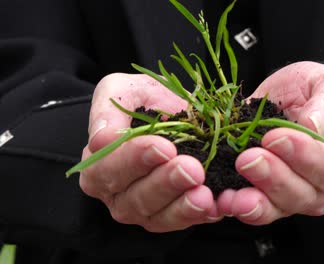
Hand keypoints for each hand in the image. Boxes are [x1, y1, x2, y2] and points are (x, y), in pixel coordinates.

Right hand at [79, 73, 220, 232]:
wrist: (174, 112)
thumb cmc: (143, 101)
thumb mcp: (121, 90)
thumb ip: (107, 110)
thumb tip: (100, 139)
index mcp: (99, 166)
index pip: (109, 169)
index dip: (135, 160)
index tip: (163, 147)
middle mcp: (119, 196)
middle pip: (136, 198)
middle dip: (165, 184)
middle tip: (191, 168)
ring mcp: (147, 211)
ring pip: (160, 217)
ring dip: (183, 207)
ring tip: (204, 193)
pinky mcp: (175, 217)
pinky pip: (186, 222)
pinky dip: (202, 216)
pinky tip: (216, 206)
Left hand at [217, 62, 323, 224]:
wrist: (291, 96)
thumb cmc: (318, 90)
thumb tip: (315, 126)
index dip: (306, 156)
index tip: (276, 136)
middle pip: (305, 193)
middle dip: (275, 178)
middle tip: (249, 158)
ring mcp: (297, 196)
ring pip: (280, 207)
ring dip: (256, 200)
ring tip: (236, 193)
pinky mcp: (269, 199)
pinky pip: (257, 210)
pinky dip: (239, 208)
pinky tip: (225, 201)